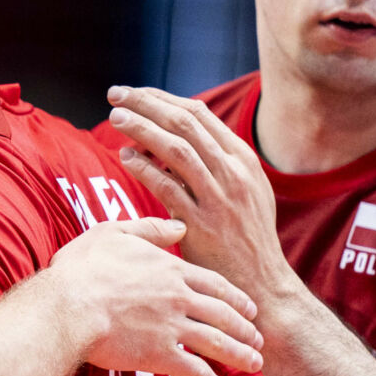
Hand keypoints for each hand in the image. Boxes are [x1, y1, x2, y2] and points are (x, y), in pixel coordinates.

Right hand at [48, 216, 262, 375]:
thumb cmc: (82, 268)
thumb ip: (150, 229)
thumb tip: (181, 225)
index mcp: (170, 269)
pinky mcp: (159, 354)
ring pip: (219, 343)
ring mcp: (172, 327)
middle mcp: (179, 297)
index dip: (236, 297)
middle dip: (245, 328)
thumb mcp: (114, 234)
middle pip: (224, 314)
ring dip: (240, 356)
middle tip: (259, 339)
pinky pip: (196, 373)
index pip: (215, 283)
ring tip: (254, 365)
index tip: (250, 308)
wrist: (67, 305)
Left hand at [105, 86, 300, 300]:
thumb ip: (215, 162)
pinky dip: (144, 168)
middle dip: (146, 104)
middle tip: (115, 94)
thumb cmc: (244, 235)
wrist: (260, 282)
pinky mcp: (201, 223)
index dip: (162, 99)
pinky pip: (168, 187)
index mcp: (243, 158)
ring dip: (141, 129)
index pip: (198, 113)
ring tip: (115, 118)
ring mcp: (219, 197)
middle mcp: (233, 172)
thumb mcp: (243, 190)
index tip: (135, 93)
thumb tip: (172, 136)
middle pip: (184, 123)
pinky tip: (125, 157)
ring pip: (175, 149)